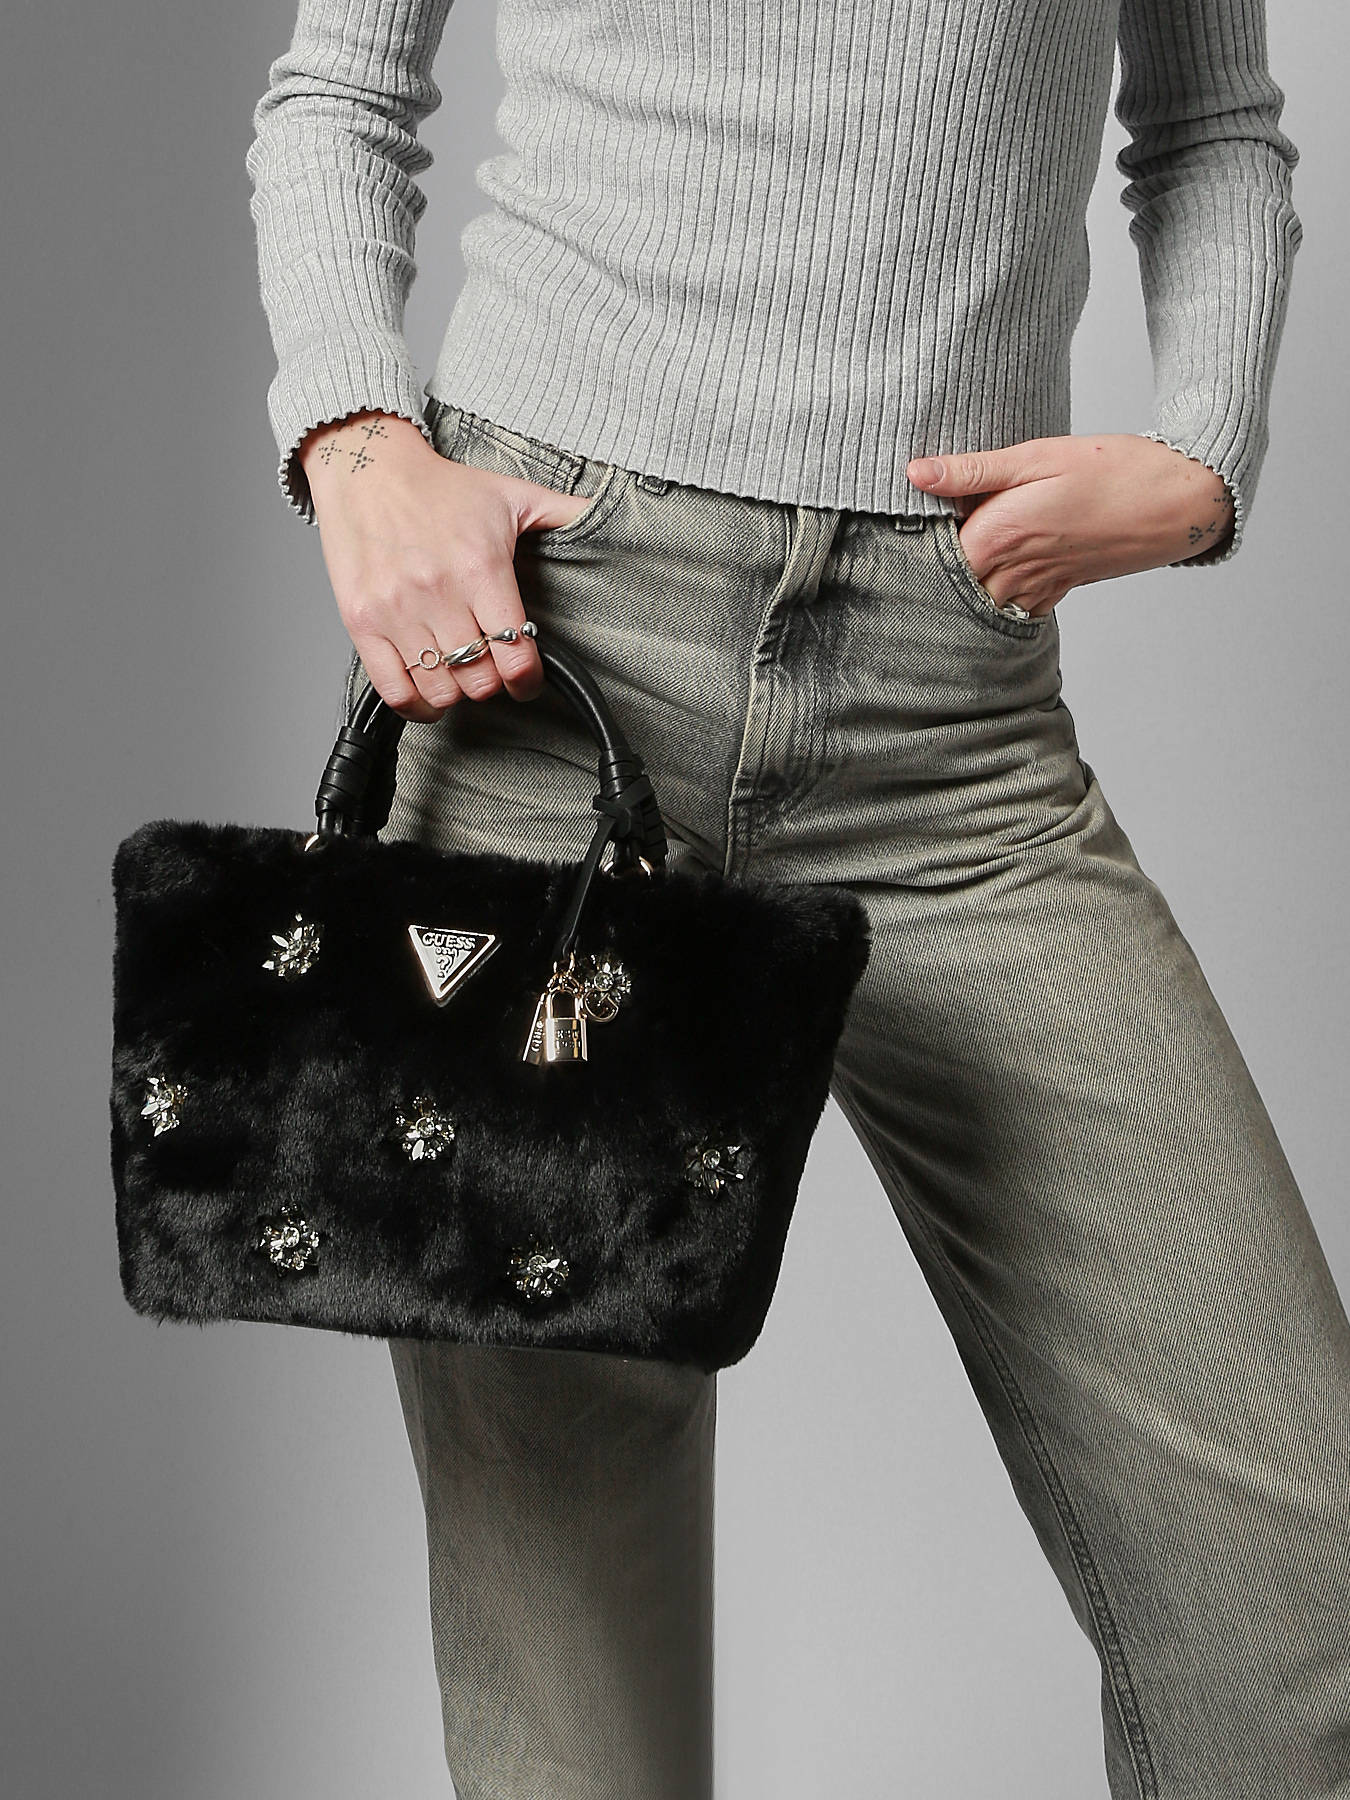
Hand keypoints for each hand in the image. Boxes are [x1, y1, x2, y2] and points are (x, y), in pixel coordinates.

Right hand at [299, 410, 597, 720]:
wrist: (369, 467)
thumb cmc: (442, 487)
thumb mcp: (512, 494)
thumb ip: (564, 512)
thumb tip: (607, 513)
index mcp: (480, 568)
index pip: (516, 652)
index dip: (528, 679)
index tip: (527, 680)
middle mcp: (438, 592)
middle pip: (479, 680)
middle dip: (493, 683)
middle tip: (491, 670)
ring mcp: (396, 610)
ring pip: (439, 690)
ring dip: (456, 694)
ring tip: (460, 677)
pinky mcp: (361, 622)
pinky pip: (393, 690)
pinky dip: (415, 704)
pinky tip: (427, 693)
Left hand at [905, 434, 1235, 617]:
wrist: (1178, 502)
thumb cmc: (1112, 470)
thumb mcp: (1038, 456)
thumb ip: (973, 470)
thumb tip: (916, 473)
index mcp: (998, 535)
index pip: (931, 558)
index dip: (911, 548)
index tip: (892, 535)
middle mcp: (1013, 571)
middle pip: (950, 589)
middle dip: (928, 579)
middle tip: (900, 569)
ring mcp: (1037, 588)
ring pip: (979, 606)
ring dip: (960, 594)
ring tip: (937, 578)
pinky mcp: (1057, 591)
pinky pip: (1013, 610)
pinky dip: (995, 602)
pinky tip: (987, 584)